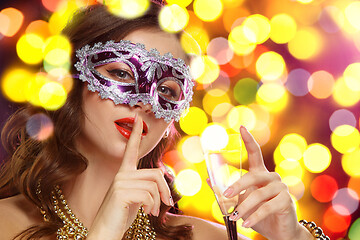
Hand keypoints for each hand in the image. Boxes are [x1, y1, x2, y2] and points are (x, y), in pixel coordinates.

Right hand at [87, 114, 173, 239]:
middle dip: (165, 190)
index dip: (135, 133)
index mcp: (123, 173)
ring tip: (152, 211)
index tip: (138, 118)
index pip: (131, 149)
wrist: (105, 232)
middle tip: (166, 203)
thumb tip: (161, 184)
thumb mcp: (135, 197)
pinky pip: (148, 194)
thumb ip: (144, 186)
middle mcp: (121, 174)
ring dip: (157, 201)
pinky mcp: (121, 192)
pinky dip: (152, 205)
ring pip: (153, 185)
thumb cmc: (120, 215)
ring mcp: (120, 182)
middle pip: (155, 173)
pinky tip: (146, 213)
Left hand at [223, 126, 312, 239]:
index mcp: (260, 174)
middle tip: (226, 195)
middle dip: (238, 185)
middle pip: (253, 176)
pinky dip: (255, 216)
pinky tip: (246, 224)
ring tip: (235, 217)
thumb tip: (208, 179)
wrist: (280, 232)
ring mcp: (281, 188)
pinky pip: (267, 207)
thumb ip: (228, 191)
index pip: (255, 153)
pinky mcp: (286, 202)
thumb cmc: (258, 214)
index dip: (249, 140)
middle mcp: (272, 178)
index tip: (241, 128)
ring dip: (244, 207)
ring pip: (258, 194)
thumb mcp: (241, 202)